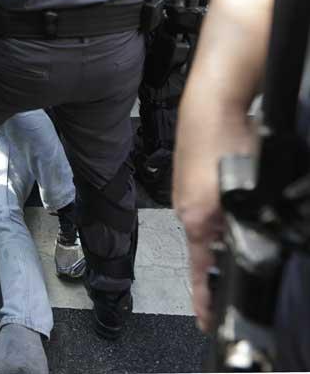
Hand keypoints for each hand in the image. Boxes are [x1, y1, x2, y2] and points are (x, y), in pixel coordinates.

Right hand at [173, 152, 227, 332]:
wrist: (212, 104)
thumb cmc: (219, 140)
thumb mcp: (237, 193)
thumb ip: (232, 225)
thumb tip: (233, 247)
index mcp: (194, 218)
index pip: (199, 270)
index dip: (202, 298)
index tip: (204, 320)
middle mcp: (188, 209)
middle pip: (202, 249)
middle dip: (215, 268)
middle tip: (227, 286)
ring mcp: (190, 193)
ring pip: (208, 228)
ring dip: (221, 238)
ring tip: (235, 246)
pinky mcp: (196, 179)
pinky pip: (209, 208)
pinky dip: (220, 216)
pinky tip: (235, 206)